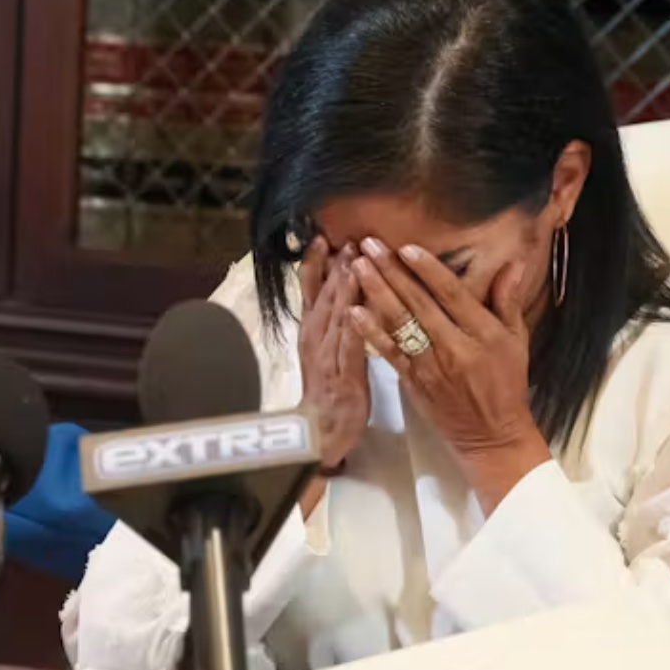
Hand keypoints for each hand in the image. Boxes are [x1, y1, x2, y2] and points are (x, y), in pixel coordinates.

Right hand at [295, 236, 370, 474]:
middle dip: (335, 266)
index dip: (315, 263)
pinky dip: (353, 327)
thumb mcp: (324, 348)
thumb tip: (345, 287)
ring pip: (335, 316)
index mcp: (311, 329)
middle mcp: (315, 337)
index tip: (321, 237)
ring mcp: (327, 355)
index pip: (310, 289)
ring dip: (343, 289)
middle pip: (323, 296)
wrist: (318, 432)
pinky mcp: (343, 375)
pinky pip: (349, 347)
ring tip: (353, 262)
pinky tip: (359, 310)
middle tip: (346, 240)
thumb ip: (332, 318)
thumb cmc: (327, 389)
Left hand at [348, 241, 550, 511]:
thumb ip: (508, 301)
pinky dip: (370, 331)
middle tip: (369, 244)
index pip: (452, 294)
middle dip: (392, 271)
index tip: (406, 247)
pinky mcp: (412, 381)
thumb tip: (513, 263)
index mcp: (482, 333)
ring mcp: (430, 365)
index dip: (428, 270)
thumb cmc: (506, 383)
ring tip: (356, 267)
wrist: (491, 435)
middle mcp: (454, 347)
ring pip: (400, 323)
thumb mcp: (516, 341)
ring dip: (375, 292)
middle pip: (419, 303)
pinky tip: (353, 311)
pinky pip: (389, 352)